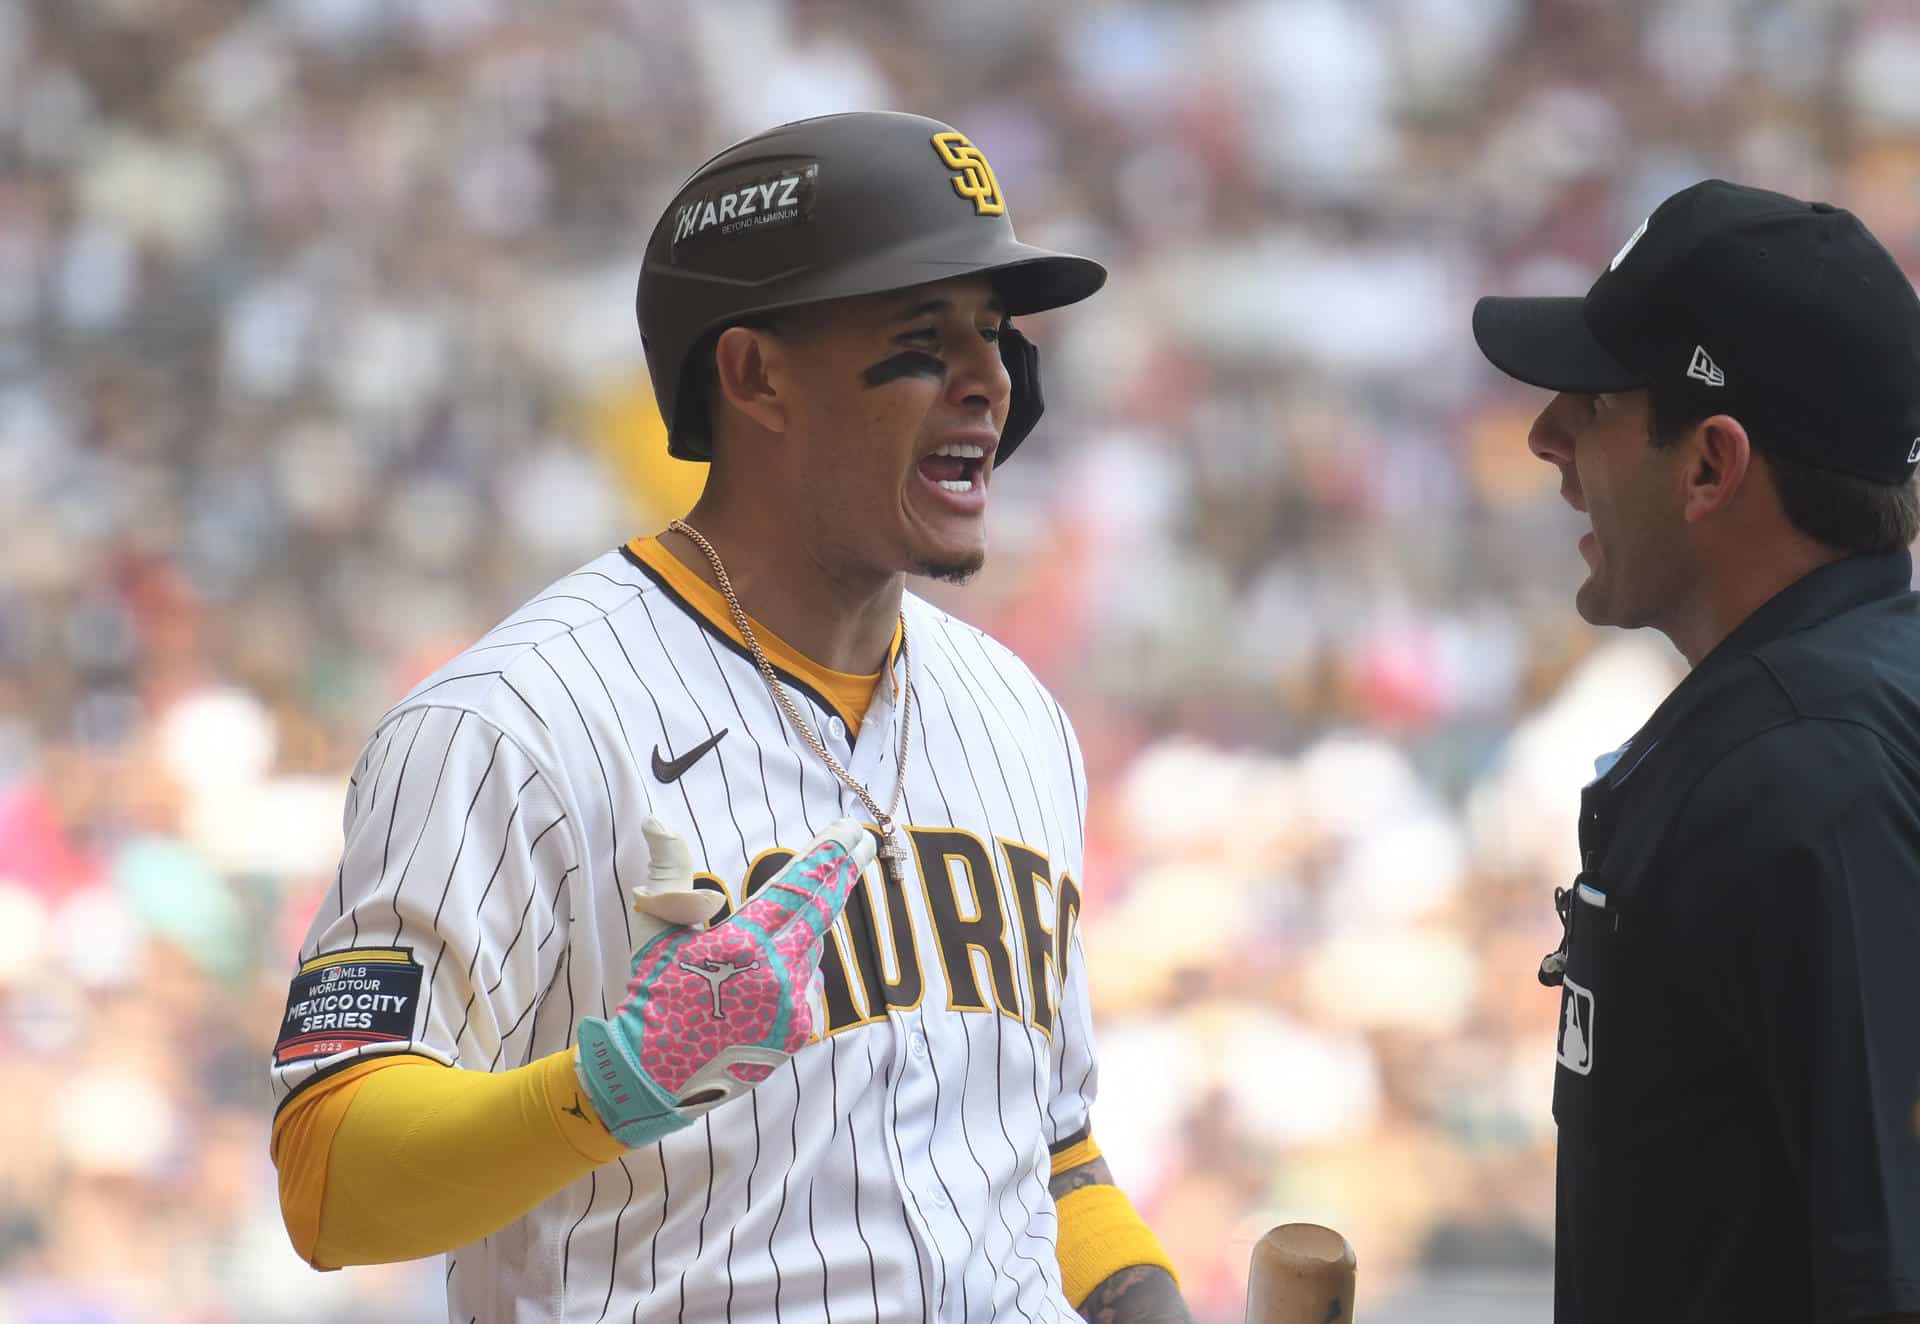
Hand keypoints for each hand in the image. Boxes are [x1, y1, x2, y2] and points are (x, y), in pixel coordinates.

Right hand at [575, 816, 874, 1146]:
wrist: (653, 1076)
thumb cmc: (652, 996)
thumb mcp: (656, 931)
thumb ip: (669, 873)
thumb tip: (657, 819)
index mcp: (745, 944)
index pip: (800, 886)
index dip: (830, 855)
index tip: (850, 829)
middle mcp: (779, 974)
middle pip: (823, 910)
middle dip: (843, 871)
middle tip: (861, 840)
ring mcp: (793, 1006)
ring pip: (810, 950)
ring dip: (800, 932)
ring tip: (763, 941)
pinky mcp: (797, 1031)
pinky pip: (806, 985)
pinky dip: (793, 971)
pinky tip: (762, 981)